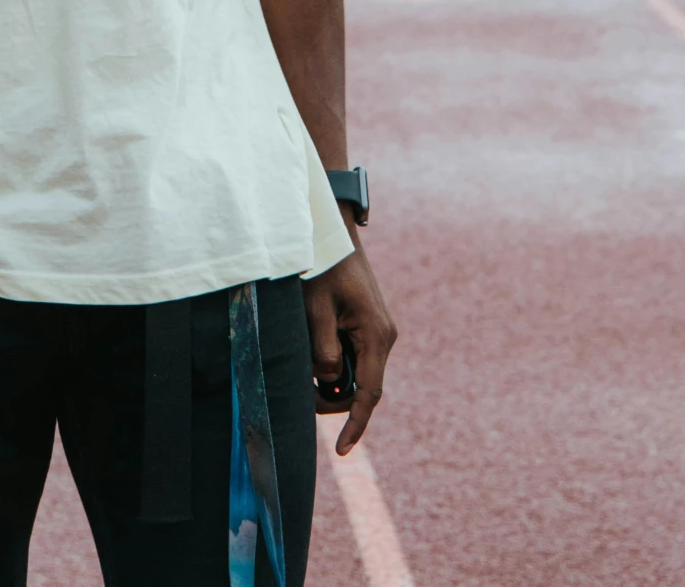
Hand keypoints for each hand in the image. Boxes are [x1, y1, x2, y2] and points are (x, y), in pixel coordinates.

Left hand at [305, 238, 396, 453]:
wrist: (333, 232)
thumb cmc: (322, 266)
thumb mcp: (316, 308)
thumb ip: (323, 348)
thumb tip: (329, 380)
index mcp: (376, 336)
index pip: (369, 395)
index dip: (355, 425)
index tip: (342, 452)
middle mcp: (383, 337)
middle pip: (362, 388)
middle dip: (334, 399)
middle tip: (302, 395)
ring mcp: (377, 331)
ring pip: (356, 373)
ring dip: (332, 378)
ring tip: (303, 365)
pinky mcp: (367, 325)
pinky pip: (353, 356)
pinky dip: (335, 362)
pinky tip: (314, 348)